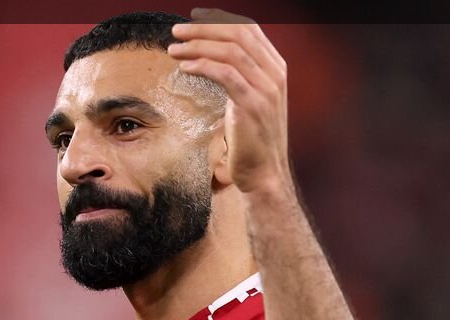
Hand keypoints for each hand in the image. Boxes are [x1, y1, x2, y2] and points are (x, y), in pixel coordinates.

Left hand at [168, 8, 292, 195]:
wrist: (263, 173)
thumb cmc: (250, 140)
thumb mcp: (248, 100)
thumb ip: (238, 77)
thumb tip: (210, 58)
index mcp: (275, 68)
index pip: (249, 30)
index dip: (220, 18)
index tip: (194, 16)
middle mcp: (275, 74)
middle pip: (238, 34)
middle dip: (204, 28)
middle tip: (176, 30)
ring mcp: (266, 88)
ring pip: (230, 51)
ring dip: (197, 45)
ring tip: (173, 49)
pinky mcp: (252, 104)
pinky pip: (225, 74)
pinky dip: (201, 65)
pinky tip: (184, 67)